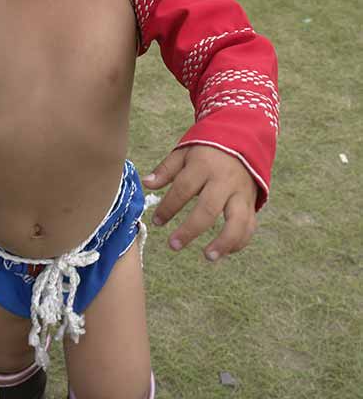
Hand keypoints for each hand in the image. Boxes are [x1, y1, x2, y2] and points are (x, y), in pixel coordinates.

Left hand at [143, 144, 257, 260]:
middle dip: (190, 229)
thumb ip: (165, 169)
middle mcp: (224, 180)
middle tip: (173, 245)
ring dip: (224, 242)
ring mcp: (241, 192)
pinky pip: (249, 225)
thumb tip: (146, 183)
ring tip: (208, 256)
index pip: (183, 188)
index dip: (168, 207)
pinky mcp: (251, 202)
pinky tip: (223, 252)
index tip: (157, 221)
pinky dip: (239, 241)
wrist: (242, 141)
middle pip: (209, 208)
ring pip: (237, 221)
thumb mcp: (184, 153)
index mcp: (204, 165)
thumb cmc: (206, 150)